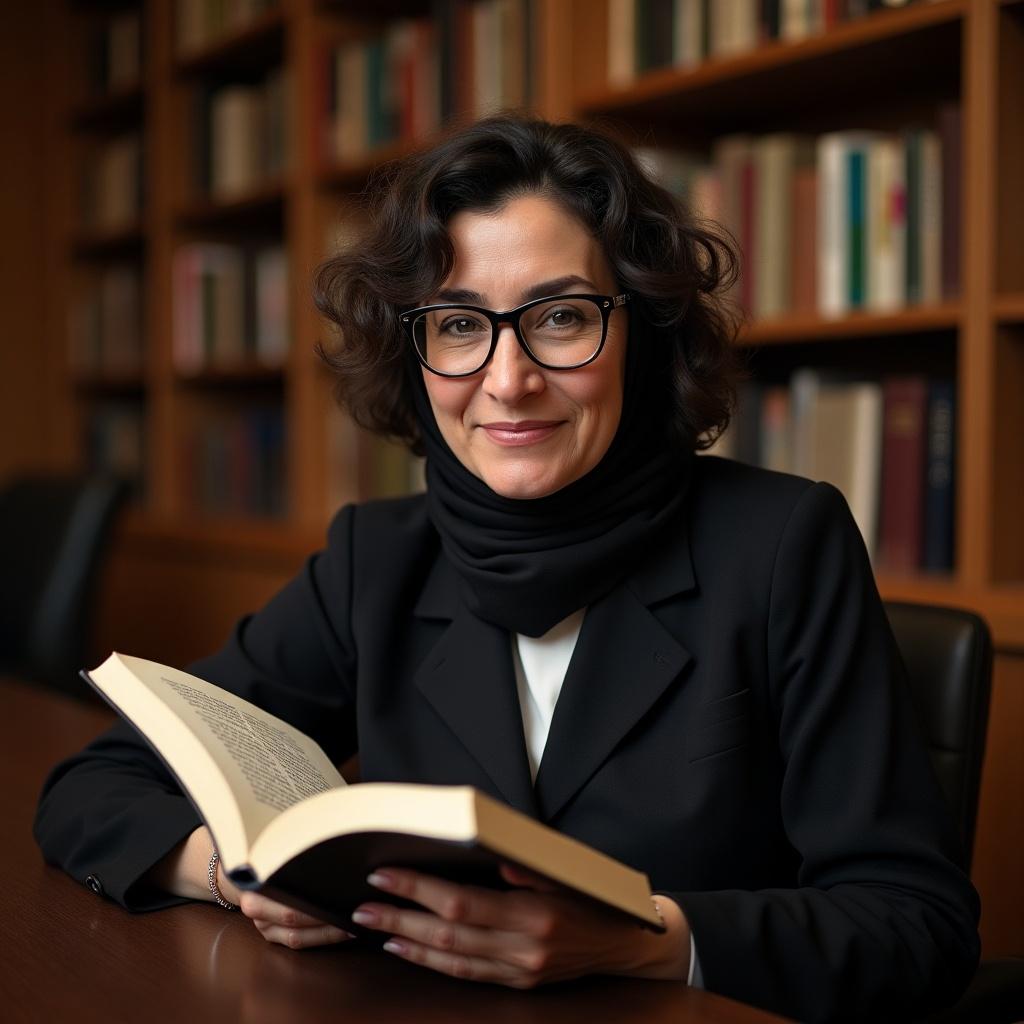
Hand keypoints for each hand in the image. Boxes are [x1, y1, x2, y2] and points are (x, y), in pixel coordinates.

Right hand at [150, 826, 351, 950]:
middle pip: (294, 917)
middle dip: (329, 914)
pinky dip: (324, 938)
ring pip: (298, 936)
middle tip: (359, 906)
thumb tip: (337, 821)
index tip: (344, 883)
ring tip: (358, 920)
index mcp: (253, 876)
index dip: (316, 891)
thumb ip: (300, 834)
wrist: (241, 863)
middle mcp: (254, 905)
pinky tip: (347, 929)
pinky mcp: (271, 937)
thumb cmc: (269, 845)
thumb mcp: (279, 835)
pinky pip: (299, 944)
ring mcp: (262, 925)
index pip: (286, 887)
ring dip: (330, 931)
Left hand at [350, 863, 690, 987]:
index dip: (419, 889)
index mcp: (533, 914)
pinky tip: (409, 951)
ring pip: (451, 960)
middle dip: (400, 918)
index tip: (384, 875)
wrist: (626, 945)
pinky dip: (433, 964)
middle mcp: (523, 948)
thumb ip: (526, 867)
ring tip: (374, 929)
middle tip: (362, 906)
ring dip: (408, 944)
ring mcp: (519, 971)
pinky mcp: (518, 985)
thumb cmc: (593, 898)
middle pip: (447, 934)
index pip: (461, 902)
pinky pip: (467, 976)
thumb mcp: (566, 875)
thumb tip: (490, 855)